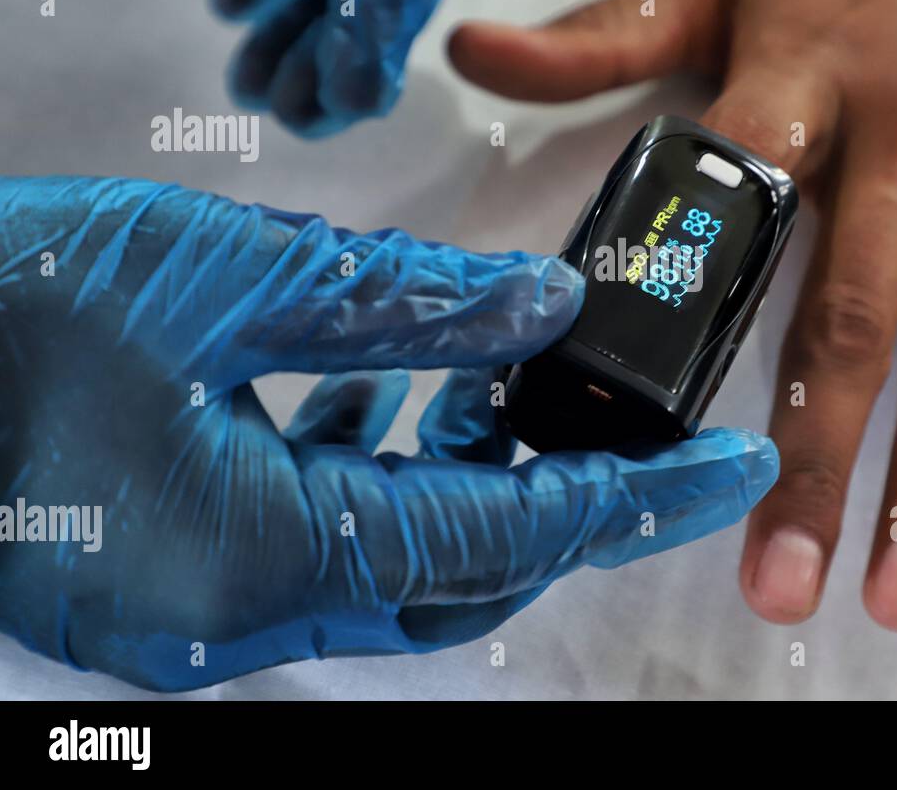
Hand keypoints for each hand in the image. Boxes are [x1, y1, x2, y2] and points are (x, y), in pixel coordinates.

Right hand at [0, 177, 776, 689]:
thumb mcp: (222, 278)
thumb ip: (400, 302)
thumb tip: (535, 308)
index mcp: (265, 561)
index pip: (512, 538)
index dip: (634, 496)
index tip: (725, 466)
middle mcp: (239, 617)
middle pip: (465, 573)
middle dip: (559, 494)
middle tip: (626, 421)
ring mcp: (199, 612)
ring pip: (395, 566)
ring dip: (465, 482)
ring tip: (499, 385)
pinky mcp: (171, 581)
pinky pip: (319, 547)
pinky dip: (376, 478)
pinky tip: (378, 396)